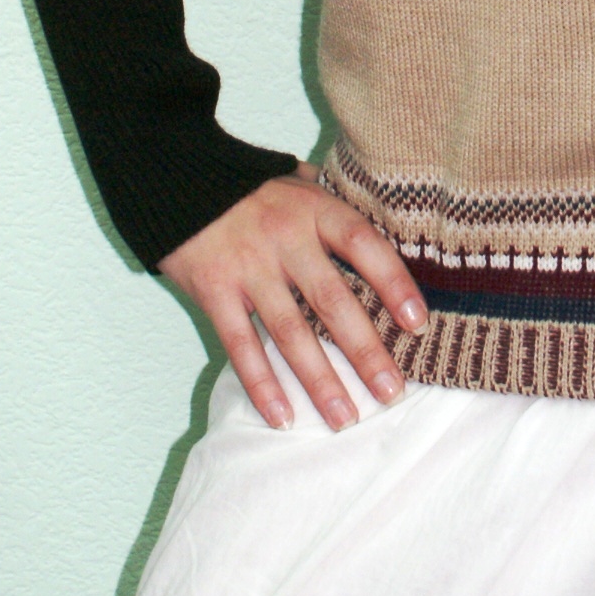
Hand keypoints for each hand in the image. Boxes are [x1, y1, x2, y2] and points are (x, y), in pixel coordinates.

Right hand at [157, 170, 427, 431]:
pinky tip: (283, 417)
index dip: (393, 282)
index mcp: (314, 208)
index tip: (418, 323)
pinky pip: (241, 345)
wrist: (176, 177)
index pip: (363, 244)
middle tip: (392, 393)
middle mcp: (285, 238)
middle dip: (365, 351)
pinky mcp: (213, 291)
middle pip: (332, 300)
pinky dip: (262, 384)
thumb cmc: (251, 185)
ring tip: (345, 418)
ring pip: (290, 332)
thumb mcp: (298, 180)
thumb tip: (388, 225)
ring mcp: (248, 266)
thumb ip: (335, 205)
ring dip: (320, 380)